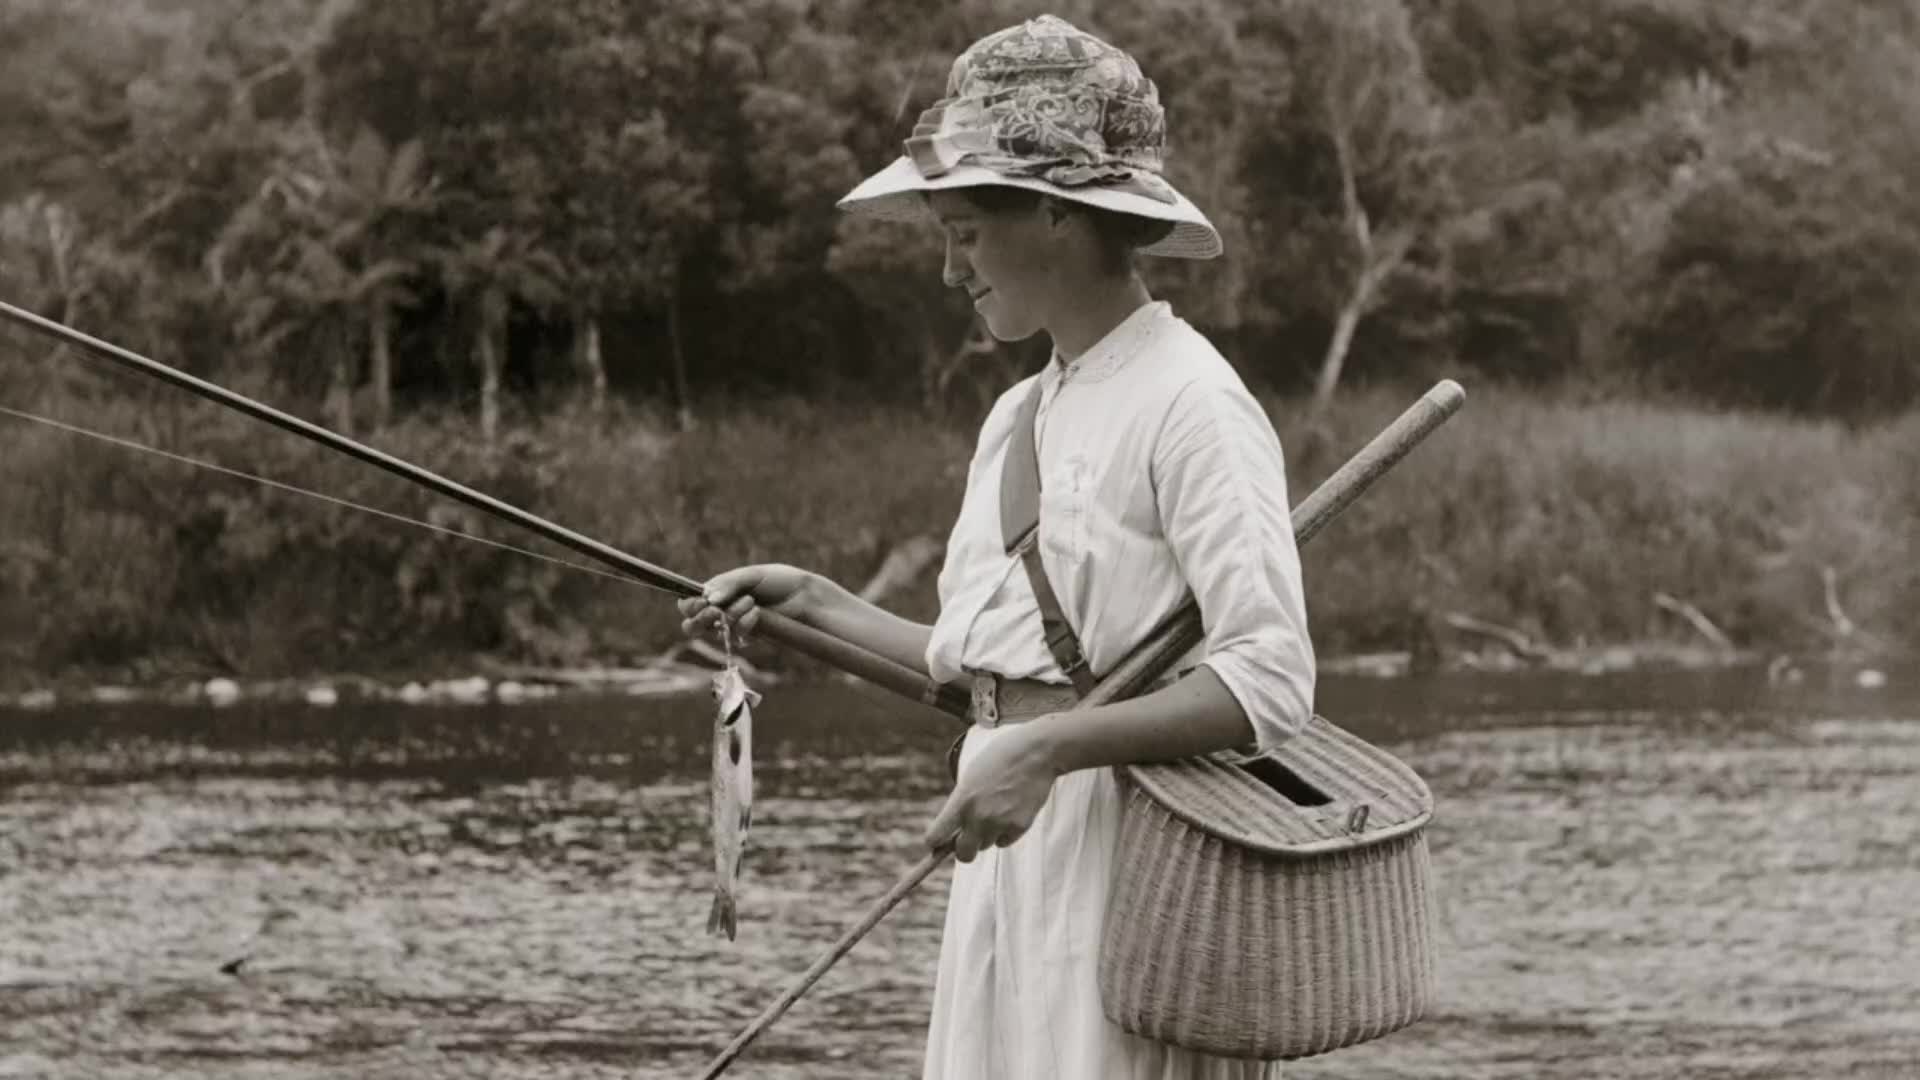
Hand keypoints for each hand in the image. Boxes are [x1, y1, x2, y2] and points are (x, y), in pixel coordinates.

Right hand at [677, 563, 812, 642]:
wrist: (804, 595)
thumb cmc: (778, 580)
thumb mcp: (751, 575)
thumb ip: (728, 584)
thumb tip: (709, 598)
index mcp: (717, 592)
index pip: (690, 604)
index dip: (690, 605)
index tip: (701, 601)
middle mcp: (721, 610)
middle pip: (693, 626)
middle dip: (700, 619)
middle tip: (714, 611)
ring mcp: (734, 626)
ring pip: (716, 632)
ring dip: (731, 616)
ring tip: (750, 601)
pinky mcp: (749, 637)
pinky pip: (737, 637)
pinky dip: (745, 624)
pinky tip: (758, 612)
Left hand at [923, 723, 1061, 862]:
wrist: (1036, 753)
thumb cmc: (1001, 758)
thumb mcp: (971, 776)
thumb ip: (961, 802)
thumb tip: (953, 827)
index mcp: (961, 800)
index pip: (935, 836)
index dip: (935, 842)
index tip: (937, 843)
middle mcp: (978, 816)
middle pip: (964, 854)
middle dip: (964, 849)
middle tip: (968, 838)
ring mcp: (1000, 823)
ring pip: (986, 845)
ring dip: (987, 836)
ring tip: (996, 811)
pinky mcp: (1019, 827)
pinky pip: (1005, 841)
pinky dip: (1005, 833)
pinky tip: (1011, 812)